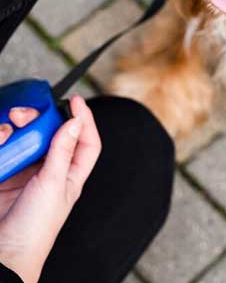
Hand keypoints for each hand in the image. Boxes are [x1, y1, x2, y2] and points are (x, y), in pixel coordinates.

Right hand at [0, 96, 100, 282]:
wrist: (3, 255)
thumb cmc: (34, 230)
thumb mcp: (52, 185)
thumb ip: (62, 151)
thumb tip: (76, 122)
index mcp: (71, 174)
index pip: (86, 141)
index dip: (85, 119)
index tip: (76, 101)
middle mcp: (51, 171)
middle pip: (51, 135)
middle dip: (40, 120)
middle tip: (26, 114)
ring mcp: (26, 173)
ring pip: (26, 140)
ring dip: (17, 130)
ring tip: (8, 130)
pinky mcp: (5, 175)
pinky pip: (6, 150)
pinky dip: (2, 142)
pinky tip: (1, 141)